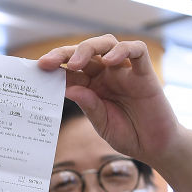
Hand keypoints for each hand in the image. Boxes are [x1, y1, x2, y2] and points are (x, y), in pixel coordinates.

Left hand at [38, 34, 183, 165]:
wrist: (155, 147)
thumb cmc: (128, 134)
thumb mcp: (101, 123)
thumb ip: (88, 105)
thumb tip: (68, 88)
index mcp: (92, 85)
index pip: (70, 68)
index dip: (54, 65)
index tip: (36, 68)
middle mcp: (107, 74)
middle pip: (85, 51)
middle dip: (65, 53)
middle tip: (48, 63)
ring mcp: (126, 72)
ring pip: (107, 44)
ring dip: (89, 48)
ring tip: (76, 63)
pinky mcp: (145, 74)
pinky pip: (136, 51)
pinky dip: (123, 50)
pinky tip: (110, 60)